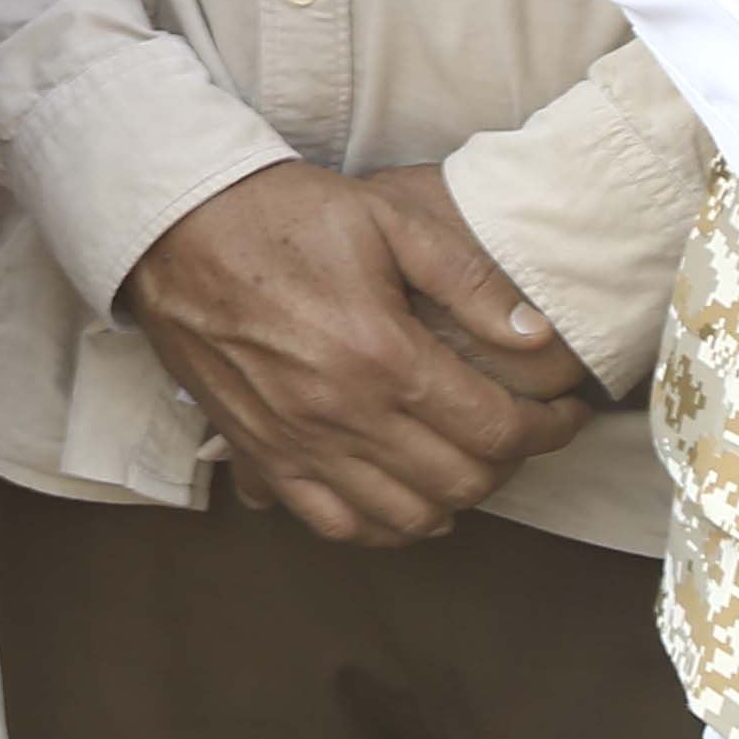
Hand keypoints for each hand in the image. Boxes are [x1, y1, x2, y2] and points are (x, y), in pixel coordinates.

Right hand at [118, 160, 593, 544]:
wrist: (172, 226)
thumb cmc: (281, 214)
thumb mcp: (387, 220)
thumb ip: (470, 282)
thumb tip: (539, 341)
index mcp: (383, 356)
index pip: (499, 429)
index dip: (551, 428)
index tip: (565, 411)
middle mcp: (343, 413)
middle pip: (462, 482)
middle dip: (509, 463)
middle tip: (516, 429)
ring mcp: (297, 442)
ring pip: (406, 518)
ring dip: (451, 500)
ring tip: (463, 461)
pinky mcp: (259, 452)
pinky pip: (334, 523)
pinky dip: (380, 524)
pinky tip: (398, 494)